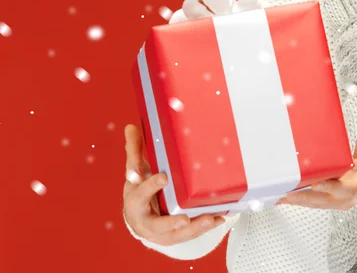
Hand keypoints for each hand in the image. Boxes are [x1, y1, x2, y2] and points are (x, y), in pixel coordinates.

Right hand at [123, 124, 225, 245]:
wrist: (138, 216)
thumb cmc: (139, 188)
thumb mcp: (135, 170)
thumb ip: (135, 149)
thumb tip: (130, 126)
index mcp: (134, 202)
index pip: (139, 194)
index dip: (150, 186)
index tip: (163, 177)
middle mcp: (145, 221)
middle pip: (156, 224)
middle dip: (170, 222)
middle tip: (184, 218)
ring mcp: (160, 233)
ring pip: (176, 236)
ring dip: (193, 228)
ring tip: (209, 219)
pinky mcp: (174, 237)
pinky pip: (190, 236)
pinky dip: (204, 228)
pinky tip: (219, 218)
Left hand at [278, 85, 356, 209]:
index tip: (355, 164)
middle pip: (344, 189)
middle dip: (328, 186)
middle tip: (313, 182)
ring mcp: (346, 198)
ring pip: (327, 201)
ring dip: (307, 199)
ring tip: (287, 195)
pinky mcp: (334, 202)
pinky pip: (317, 203)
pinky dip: (301, 201)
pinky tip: (284, 198)